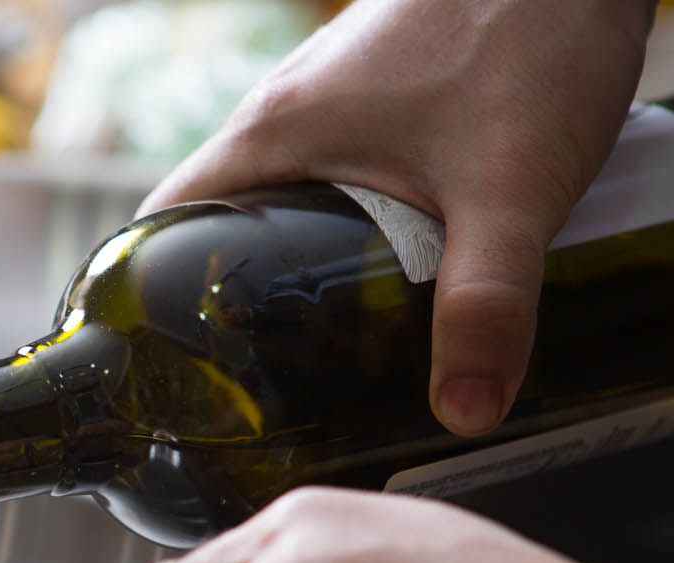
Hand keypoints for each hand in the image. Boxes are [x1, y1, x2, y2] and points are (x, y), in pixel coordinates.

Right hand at [141, 0, 653, 436]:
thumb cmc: (530, 32)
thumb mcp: (510, 191)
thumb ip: (487, 306)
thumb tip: (464, 414)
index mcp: (270, 136)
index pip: (158, 224)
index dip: (143, 297)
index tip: (164, 363)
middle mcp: (284, 114)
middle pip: (217, 223)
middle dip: (230, 299)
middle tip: (258, 377)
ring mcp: (330, 99)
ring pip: (279, 198)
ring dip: (291, 263)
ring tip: (325, 338)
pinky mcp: (378, 92)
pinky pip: (330, 174)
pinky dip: (340, 225)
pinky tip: (396, 264)